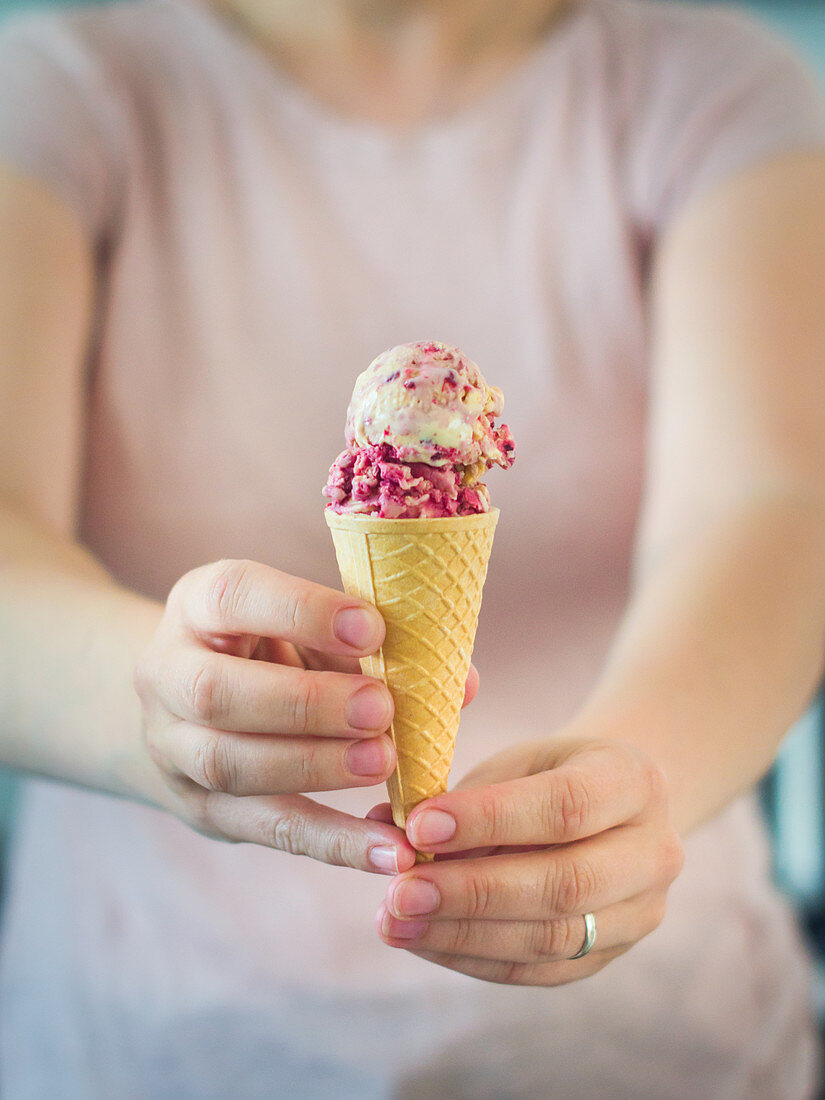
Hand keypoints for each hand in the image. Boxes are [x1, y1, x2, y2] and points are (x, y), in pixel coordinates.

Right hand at [134, 558, 449, 872]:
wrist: (182, 704)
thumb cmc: (266, 649)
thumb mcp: (301, 626)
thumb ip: (367, 646)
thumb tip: (461, 685)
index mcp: (198, 605)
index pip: (234, 595)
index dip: (301, 611)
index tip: (371, 627)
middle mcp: (168, 673)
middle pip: (218, 693)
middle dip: (305, 703)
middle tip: (381, 709)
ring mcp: (173, 747)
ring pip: (231, 765)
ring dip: (316, 768)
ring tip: (386, 765)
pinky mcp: (202, 808)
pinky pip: (267, 829)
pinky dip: (334, 843)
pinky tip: (391, 851)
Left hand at [373, 736, 683, 982]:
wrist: (609, 807)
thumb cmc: (548, 774)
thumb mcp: (517, 762)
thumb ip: (462, 795)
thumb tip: (385, 827)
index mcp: (634, 780)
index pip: (567, 806)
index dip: (490, 819)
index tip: (419, 826)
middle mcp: (654, 850)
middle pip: (565, 883)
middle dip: (472, 891)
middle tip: (398, 892)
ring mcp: (641, 912)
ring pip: (553, 938)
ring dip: (463, 935)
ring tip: (395, 922)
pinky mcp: (612, 954)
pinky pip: (540, 970)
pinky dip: (474, 958)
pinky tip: (424, 940)